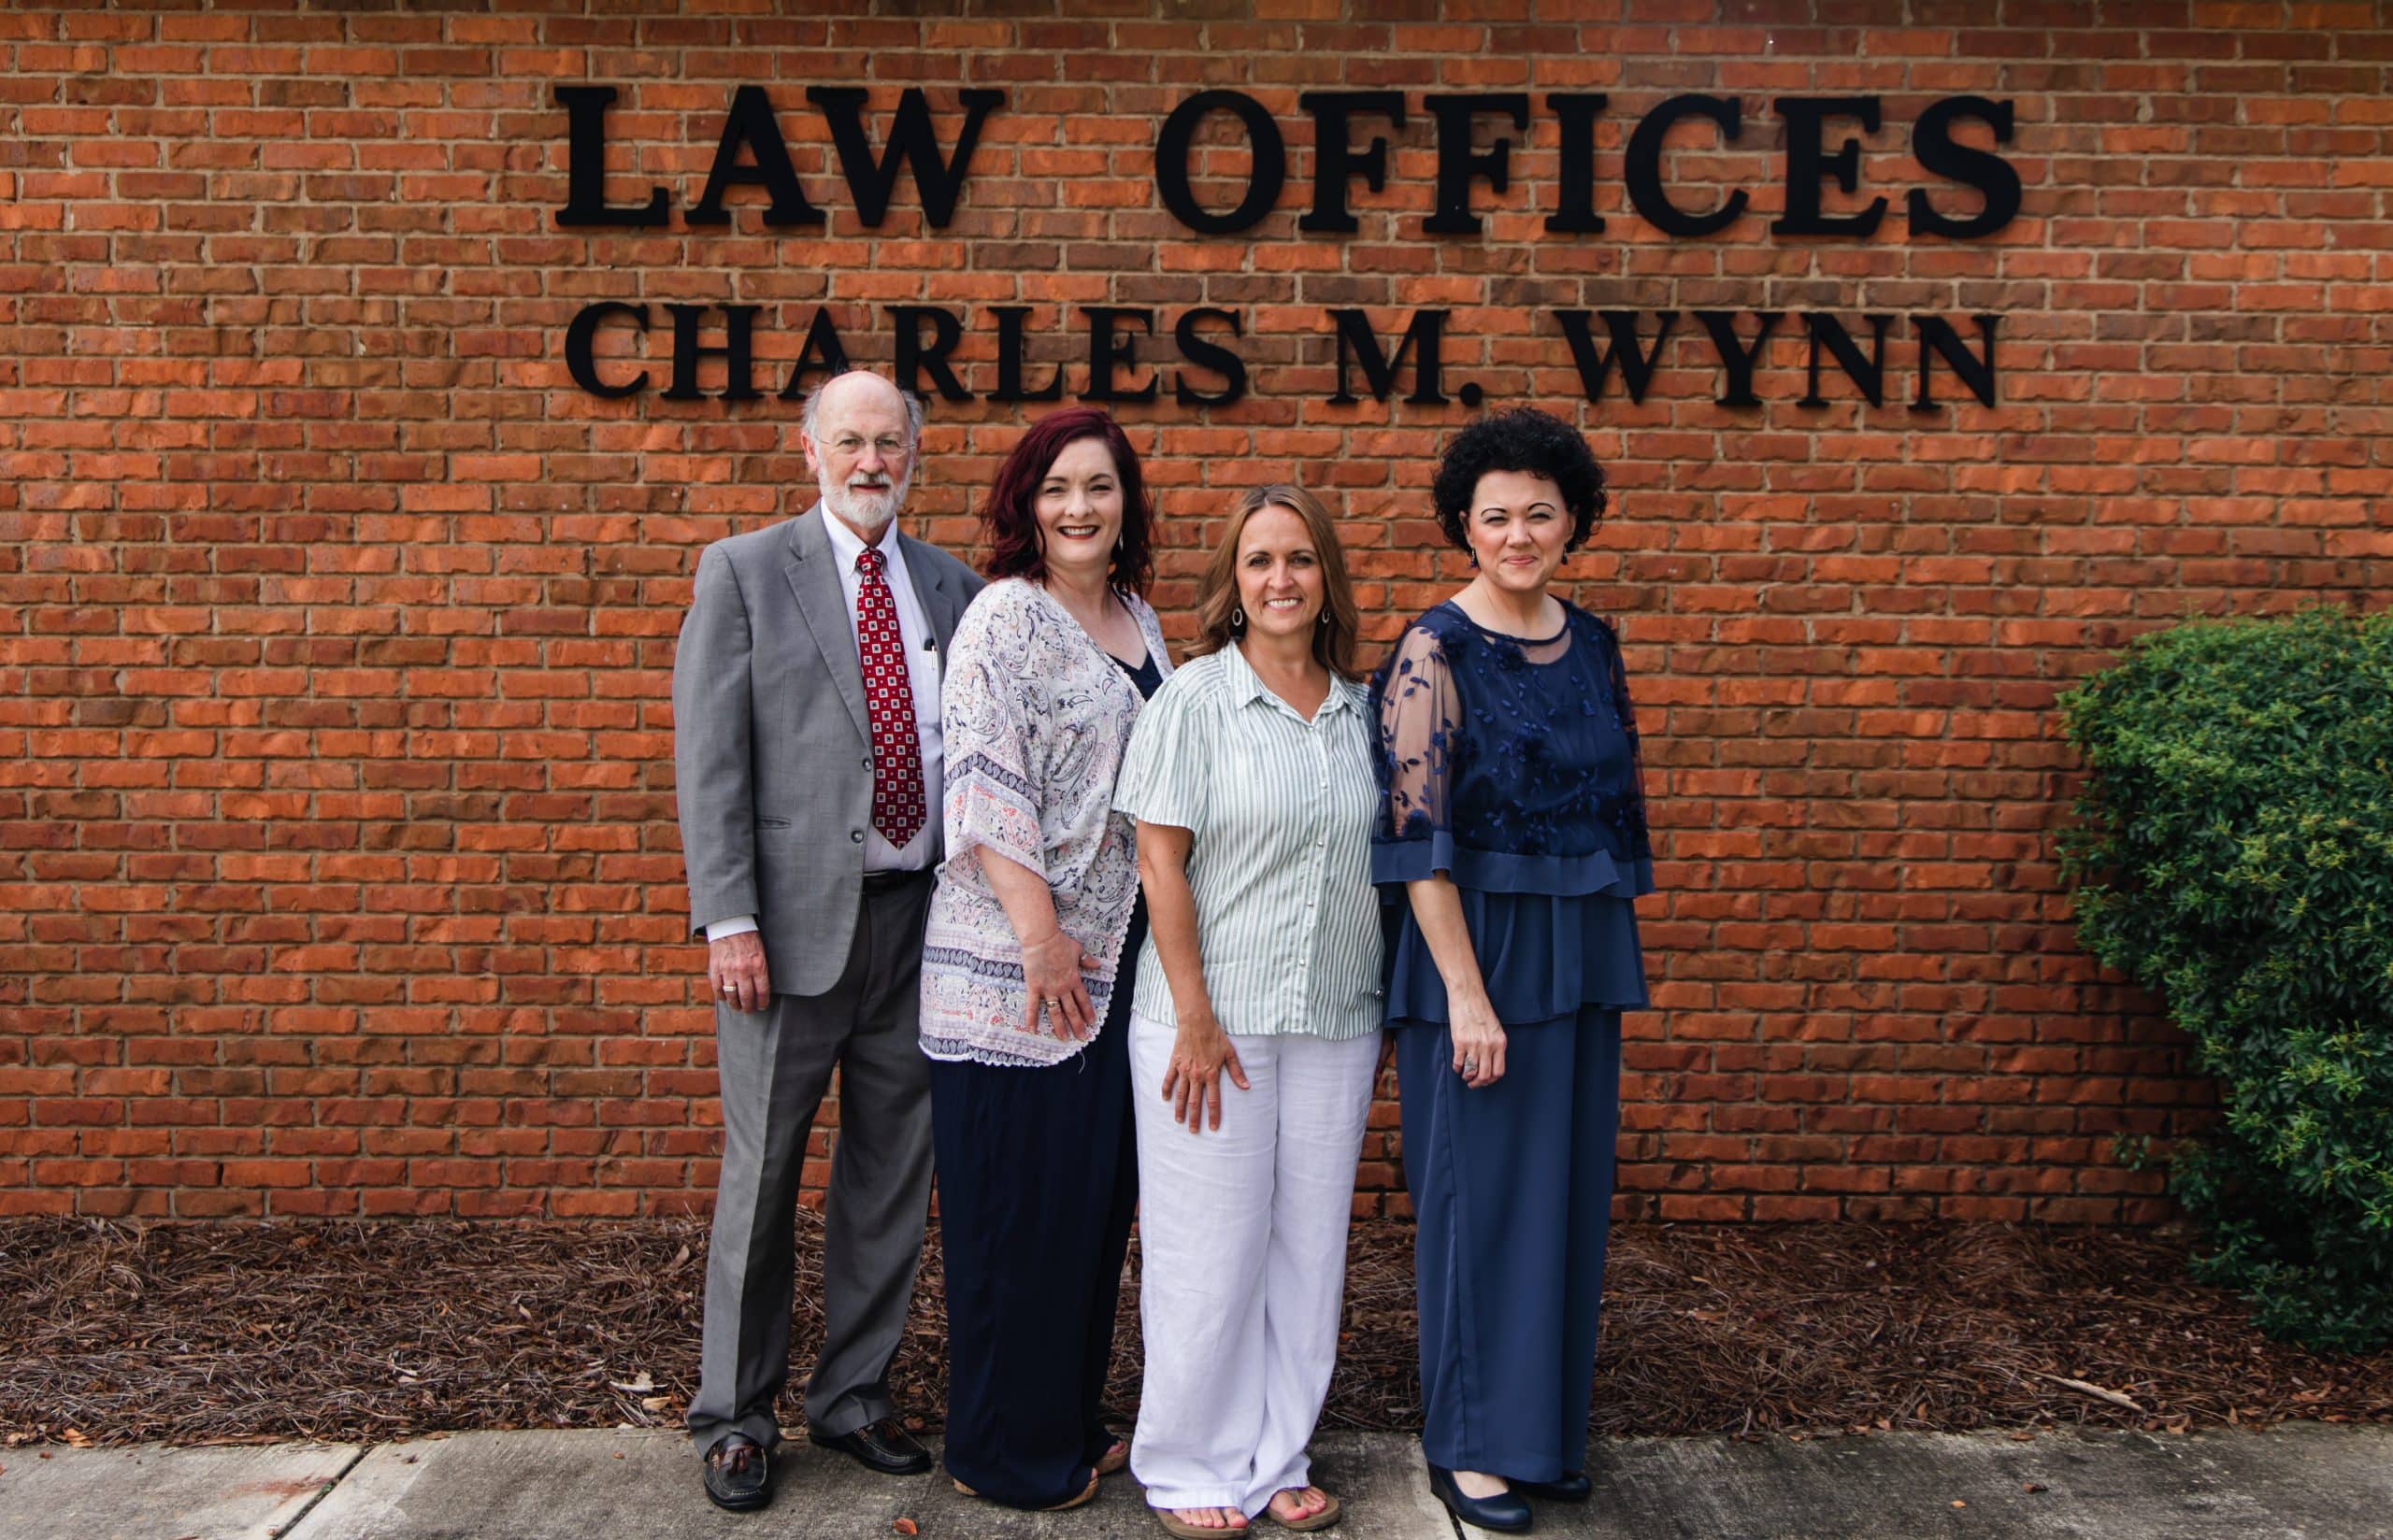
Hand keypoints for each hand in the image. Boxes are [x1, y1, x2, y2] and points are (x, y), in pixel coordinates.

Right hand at [708, 931, 769, 1013]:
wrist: (731, 925)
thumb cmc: (749, 939)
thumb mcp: (761, 953)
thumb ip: (761, 971)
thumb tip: (762, 990)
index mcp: (758, 966)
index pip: (762, 992)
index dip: (762, 1003)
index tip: (762, 1006)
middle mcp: (743, 970)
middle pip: (746, 997)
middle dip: (749, 1008)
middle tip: (749, 1011)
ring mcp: (728, 970)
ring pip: (731, 996)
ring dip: (735, 1005)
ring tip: (737, 1007)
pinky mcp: (715, 969)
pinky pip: (718, 989)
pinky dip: (721, 996)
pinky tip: (725, 998)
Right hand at [1019, 929, 1098, 1039]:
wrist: (1042, 938)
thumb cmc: (1059, 942)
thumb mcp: (1078, 950)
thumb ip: (1087, 960)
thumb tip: (1097, 965)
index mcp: (1074, 979)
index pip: (1083, 1000)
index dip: (1088, 1012)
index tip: (1092, 1023)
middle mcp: (1062, 988)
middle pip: (1072, 1010)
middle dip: (1078, 1025)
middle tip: (1082, 1038)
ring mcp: (1048, 989)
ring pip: (1055, 1012)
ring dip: (1060, 1027)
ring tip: (1064, 1039)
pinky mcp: (1034, 987)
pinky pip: (1033, 1006)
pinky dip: (1032, 1018)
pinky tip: (1032, 1030)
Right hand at [1161, 1014, 1248, 1133]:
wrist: (1196, 1021)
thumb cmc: (1215, 1035)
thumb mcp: (1230, 1052)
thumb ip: (1236, 1072)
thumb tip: (1246, 1086)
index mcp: (1211, 1074)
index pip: (1213, 1101)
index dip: (1213, 1115)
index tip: (1213, 1127)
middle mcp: (1196, 1075)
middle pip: (1194, 1102)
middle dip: (1194, 1118)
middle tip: (1193, 1131)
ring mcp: (1184, 1070)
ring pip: (1181, 1094)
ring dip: (1179, 1109)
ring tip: (1179, 1121)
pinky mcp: (1175, 1063)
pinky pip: (1169, 1079)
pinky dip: (1166, 1089)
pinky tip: (1165, 1099)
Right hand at [1449, 991, 1505, 1088]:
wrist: (1468, 995)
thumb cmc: (1481, 1009)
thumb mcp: (1495, 1028)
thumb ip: (1495, 1045)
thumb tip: (1489, 1062)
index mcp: (1500, 1043)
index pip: (1499, 1071)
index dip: (1490, 1080)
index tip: (1484, 1080)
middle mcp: (1489, 1046)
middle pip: (1485, 1075)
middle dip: (1478, 1083)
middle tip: (1472, 1083)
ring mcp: (1474, 1044)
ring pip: (1471, 1071)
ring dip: (1466, 1076)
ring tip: (1464, 1074)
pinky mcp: (1460, 1041)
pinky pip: (1458, 1063)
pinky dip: (1457, 1067)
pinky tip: (1457, 1065)